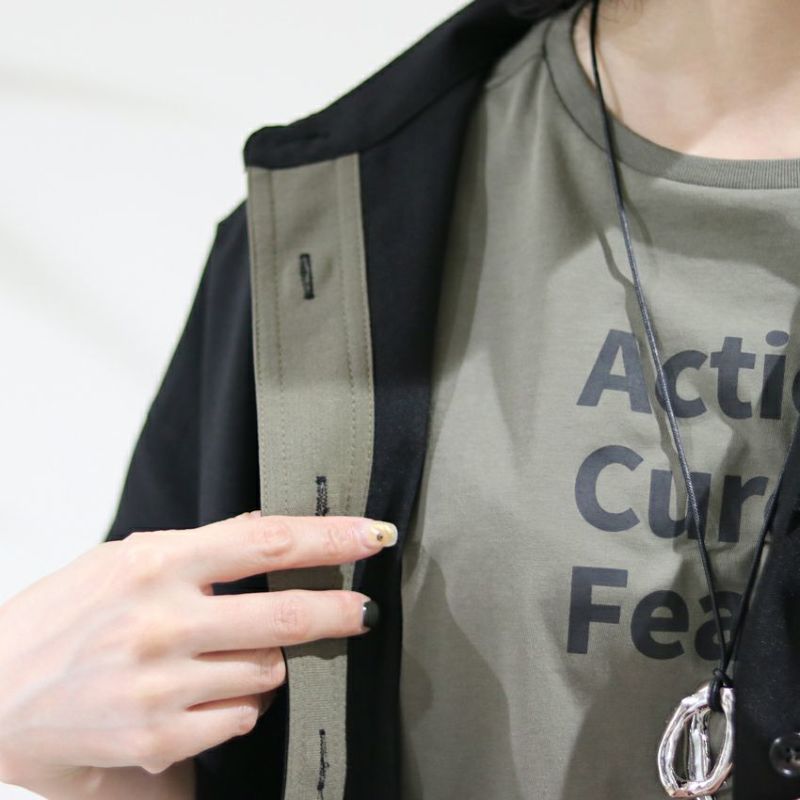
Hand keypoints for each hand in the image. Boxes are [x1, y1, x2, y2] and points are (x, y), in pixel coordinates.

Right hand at [0, 511, 396, 793]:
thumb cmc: (63, 616)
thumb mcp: (124, 559)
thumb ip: (197, 548)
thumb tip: (266, 531)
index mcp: (157, 563)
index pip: (266, 541)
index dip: (330, 537)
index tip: (375, 535)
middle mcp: (162, 621)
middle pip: (285, 614)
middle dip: (339, 611)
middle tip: (364, 610)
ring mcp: (160, 685)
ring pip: (268, 673)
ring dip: (267, 664)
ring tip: (225, 657)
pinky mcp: (157, 738)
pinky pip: (241, 719)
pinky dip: (239, 706)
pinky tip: (205, 695)